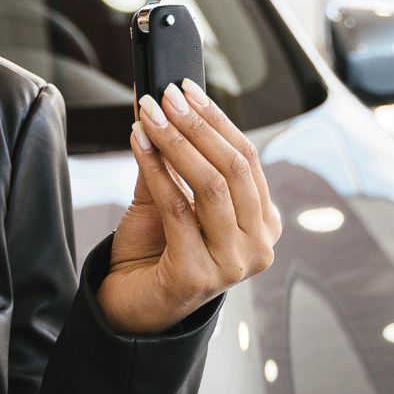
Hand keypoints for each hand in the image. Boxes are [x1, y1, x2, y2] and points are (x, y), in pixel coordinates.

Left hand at [102, 79, 280, 334]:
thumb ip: (170, 156)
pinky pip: (178, 208)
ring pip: (211, 185)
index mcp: (263, 223)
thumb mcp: (169, 197)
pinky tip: (138, 145)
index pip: (247, 157)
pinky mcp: (199, 275)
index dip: (215, 118)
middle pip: (233, 168)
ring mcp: (234, 264)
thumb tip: (159, 100)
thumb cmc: (154, 251)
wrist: (131, 305)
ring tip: (148, 116)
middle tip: (163, 97)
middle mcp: (258, 245)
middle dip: (195, 125)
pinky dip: (156, 170)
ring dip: (175, 142)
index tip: (184, 89)